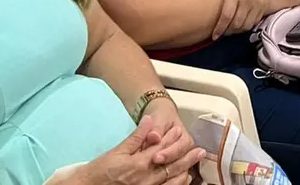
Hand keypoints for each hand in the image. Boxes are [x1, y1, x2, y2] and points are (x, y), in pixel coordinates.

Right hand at [78, 111, 204, 184]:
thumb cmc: (100, 170)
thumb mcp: (117, 150)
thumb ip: (136, 137)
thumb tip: (149, 121)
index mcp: (139, 163)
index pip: (161, 148)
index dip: (172, 140)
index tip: (181, 131)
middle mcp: (146, 178)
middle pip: (172, 166)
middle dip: (187, 158)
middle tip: (199, 151)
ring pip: (171, 181)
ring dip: (184, 172)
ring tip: (193, 166)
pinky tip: (181, 181)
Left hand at [186, 0, 270, 38]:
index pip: (226, 16)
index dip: (220, 29)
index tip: (214, 36)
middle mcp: (247, 0)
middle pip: (237, 24)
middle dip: (228, 31)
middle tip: (222, 32)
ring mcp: (257, 3)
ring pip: (247, 25)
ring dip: (238, 30)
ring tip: (231, 29)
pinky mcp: (265, 4)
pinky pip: (256, 21)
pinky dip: (248, 25)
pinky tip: (242, 24)